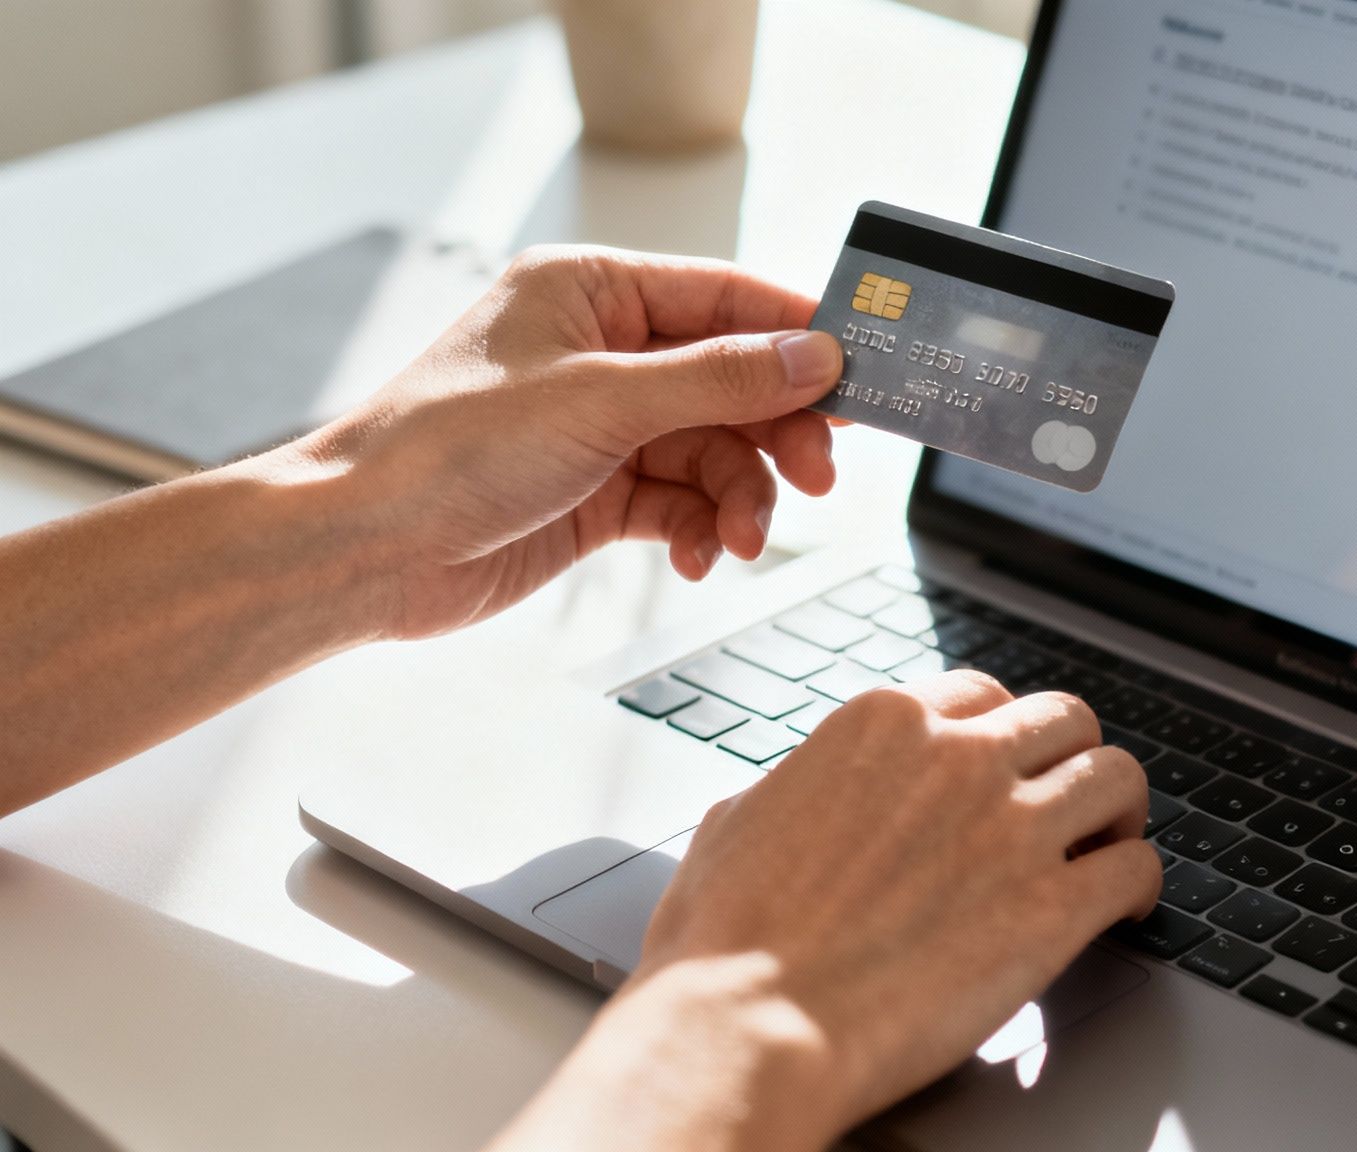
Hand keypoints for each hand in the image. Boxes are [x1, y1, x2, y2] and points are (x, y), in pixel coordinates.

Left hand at [300, 245, 845, 638]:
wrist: (366, 549)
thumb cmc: (446, 448)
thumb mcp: (602, 402)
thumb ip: (718, 381)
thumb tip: (811, 358)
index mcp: (591, 292)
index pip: (725, 299)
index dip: (796, 336)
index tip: (859, 372)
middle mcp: (601, 353)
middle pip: (732, 383)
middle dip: (776, 434)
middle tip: (817, 475)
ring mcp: (601, 426)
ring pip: (715, 452)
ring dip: (740, 498)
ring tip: (742, 539)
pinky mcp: (597, 492)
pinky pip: (681, 503)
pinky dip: (699, 531)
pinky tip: (694, 557)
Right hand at [493, 672, 1162, 1151]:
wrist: (750, 1024)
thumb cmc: (724, 943)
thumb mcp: (738, 821)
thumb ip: (798, 788)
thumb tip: (801, 793)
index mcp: (882, 724)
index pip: (980, 694)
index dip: (1000, 734)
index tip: (1006, 768)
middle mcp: (959, 757)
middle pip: (1064, 719)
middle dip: (1070, 758)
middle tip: (1070, 802)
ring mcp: (1013, 826)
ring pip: (1117, 776)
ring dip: (1119, 811)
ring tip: (1110, 846)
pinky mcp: (1053, 905)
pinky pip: (1137, 867)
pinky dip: (1141, 885)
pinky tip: (1127, 910)